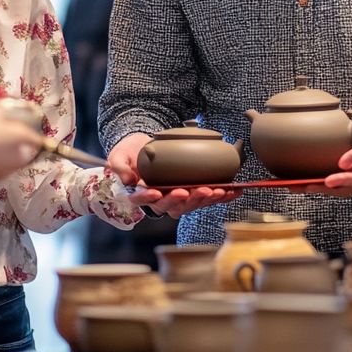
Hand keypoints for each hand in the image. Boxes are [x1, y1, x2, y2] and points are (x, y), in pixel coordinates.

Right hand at [106, 132, 239, 217]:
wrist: (143, 146)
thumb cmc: (129, 152)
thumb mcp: (118, 156)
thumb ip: (119, 167)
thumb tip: (128, 180)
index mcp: (140, 193)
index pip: (142, 199)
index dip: (148, 198)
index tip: (155, 192)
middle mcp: (159, 199)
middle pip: (171, 206)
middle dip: (186, 200)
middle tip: (198, 190)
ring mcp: (176, 196)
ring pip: (191, 204)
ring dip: (205, 199)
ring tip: (217, 191)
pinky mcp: (191, 192)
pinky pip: (206, 198)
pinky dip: (221, 196)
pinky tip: (232, 191)